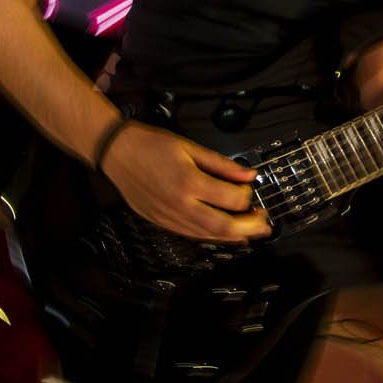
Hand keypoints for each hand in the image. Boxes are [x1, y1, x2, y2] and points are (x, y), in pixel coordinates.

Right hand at [99, 121, 272, 242]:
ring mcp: (169, 217)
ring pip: (208, 235)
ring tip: (250, 232)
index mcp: (189, 182)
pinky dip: (211, 236)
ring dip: (233, 236)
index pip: (230, 199)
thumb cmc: (149, 146)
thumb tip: (247, 174)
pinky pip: (192, 235)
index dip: (247, 196)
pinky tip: (223, 233)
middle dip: (249, 228)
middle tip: (264, 224)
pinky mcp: (161, 222)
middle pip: (223, 226)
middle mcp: (180, 204)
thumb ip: (221, 164)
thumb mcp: (190, 147)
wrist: (117, 153)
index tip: (251, 189)